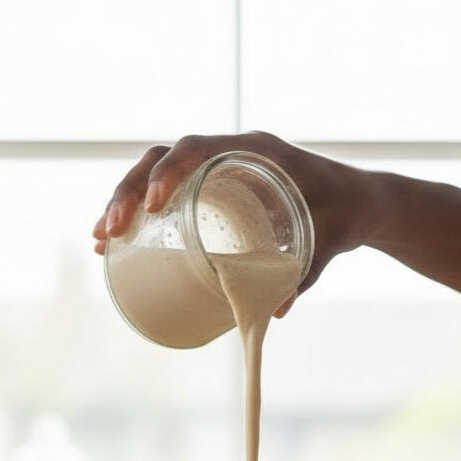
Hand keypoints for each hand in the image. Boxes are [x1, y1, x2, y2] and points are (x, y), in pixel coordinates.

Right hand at [91, 131, 370, 313]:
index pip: (198, 146)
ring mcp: (218, 169)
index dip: (169, 171)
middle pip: (163, 158)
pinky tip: (116, 240)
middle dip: (129, 192)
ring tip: (101, 239)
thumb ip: (304, 274)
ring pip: (157, 174)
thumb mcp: (326, 243)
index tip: (153, 205)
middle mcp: (230, 152)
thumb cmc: (345, 214)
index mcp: (256, 150)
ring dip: (124, 202)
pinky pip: (168, 191)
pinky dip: (141, 212)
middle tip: (111, 231)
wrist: (359, 202)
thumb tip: (276, 314)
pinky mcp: (212, 190)